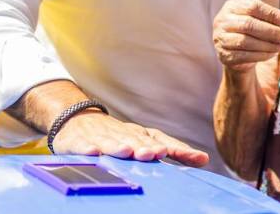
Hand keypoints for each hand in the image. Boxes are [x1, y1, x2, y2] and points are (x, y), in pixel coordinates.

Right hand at [52, 110, 209, 165]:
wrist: (75, 119)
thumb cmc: (115, 135)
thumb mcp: (142, 141)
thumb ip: (172, 151)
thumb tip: (204, 159)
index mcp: (139, 134)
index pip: (161, 139)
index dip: (177, 148)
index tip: (194, 157)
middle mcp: (122, 133)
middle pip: (136, 140)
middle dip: (146, 147)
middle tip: (157, 153)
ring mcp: (101, 136)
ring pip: (111, 141)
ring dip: (119, 146)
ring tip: (128, 151)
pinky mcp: (79, 141)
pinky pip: (83, 144)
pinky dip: (88, 147)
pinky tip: (93, 152)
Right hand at [212, 0, 279, 71]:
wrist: (234, 51)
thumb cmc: (249, 31)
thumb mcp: (256, 19)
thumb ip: (269, 19)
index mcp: (233, 6)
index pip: (254, 6)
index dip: (273, 15)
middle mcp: (223, 20)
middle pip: (249, 24)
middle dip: (271, 31)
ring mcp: (221, 38)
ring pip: (246, 41)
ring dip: (268, 45)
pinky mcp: (224, 55)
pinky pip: (245, 56)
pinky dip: (262, 55)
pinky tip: (272, 54)